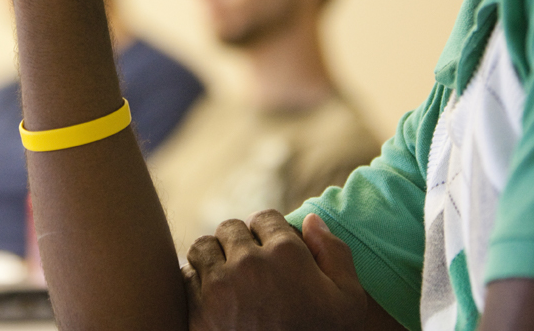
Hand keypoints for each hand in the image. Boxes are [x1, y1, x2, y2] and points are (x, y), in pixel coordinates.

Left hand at [184, 211, 366, 330]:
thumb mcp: (348, 301)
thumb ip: (335, 253)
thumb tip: (311, 220)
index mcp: (286, 253)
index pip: (264, 218)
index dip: (270, 234)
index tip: (272, 253)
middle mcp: (249, 264)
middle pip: (230, 229)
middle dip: (239, 244)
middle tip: (249, 268)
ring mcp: (218, 289)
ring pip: (203, 248)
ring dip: (213, 259)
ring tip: (227, 280)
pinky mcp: (196, 314)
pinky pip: (185, 279)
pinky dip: (195, 286)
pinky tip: (211, 301)